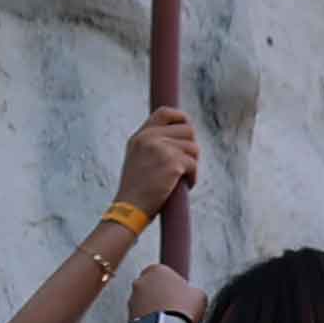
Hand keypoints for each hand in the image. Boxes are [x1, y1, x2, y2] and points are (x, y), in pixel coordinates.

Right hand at [115, 107, 201, 221]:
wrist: (129, 210)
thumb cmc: (135, 191)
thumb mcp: (137, 159)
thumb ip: (153, 145)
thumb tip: (181, 138)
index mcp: (140, 136)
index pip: (165, 112)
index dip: (181, 117)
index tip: (187, 130)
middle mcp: (149, 138)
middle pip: (187, 130)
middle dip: (191, 147)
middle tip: (185, 164)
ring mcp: (160, 148)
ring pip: (194, 147)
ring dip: (192, 164)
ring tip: (181, 178)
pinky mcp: (172, 162)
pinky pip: (194, 164)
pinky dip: (192, 177)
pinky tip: (184, 185)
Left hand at [127, 261, 205, 322]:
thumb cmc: (182, 311)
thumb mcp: (199, 294)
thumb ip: (191, 290)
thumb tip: (190, 296)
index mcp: (156, 269)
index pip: (166, 274)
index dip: (175, 286)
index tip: (182, 296)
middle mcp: (139, 282)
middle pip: (152, 287)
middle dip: (161, 296)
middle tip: (175, 309)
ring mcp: (131, 300)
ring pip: (144, 303)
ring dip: (153, 309)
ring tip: (168, 322)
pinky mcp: (127, 317)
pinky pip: (140, 317)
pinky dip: (148, 322)